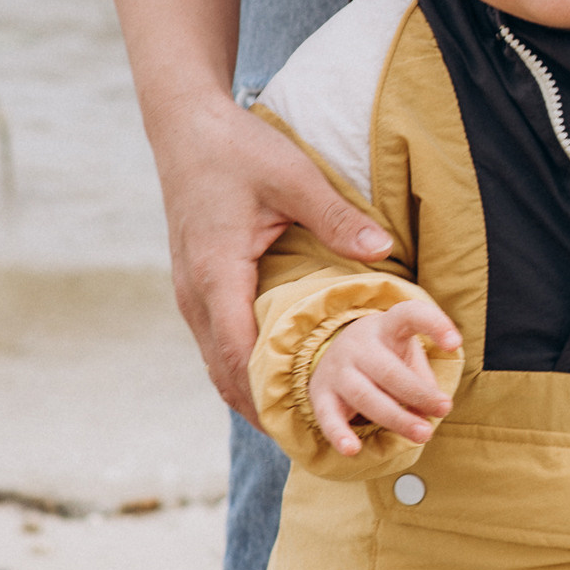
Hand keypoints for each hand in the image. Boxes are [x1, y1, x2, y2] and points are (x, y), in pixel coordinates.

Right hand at [153, 95, 394, 422]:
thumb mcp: (293, 177)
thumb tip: (383, 252)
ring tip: (302, 425)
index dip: (273, 397)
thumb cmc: (238, 150)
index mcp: (217, 275)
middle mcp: (195, 296)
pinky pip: (217, 346)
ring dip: (254, 396)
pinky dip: (243, 372)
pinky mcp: (194, 289)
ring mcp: (189, 295)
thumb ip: (336, 217)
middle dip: (268, 411)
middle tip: (318, 440)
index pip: (242, 356)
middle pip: (226, 376)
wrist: (185, 129)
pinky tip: (278, 383)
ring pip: (217, 366)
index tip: (311, 426)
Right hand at [306, 300, 462, 457]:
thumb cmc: (384, 355)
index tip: (454, 343)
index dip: (434, 325)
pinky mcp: (321, 395)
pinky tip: (352, 450)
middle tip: (444, 409)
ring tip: (422, 435)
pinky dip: (339, 434)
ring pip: (365, 395)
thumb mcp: (406, 354)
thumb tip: (433, 410)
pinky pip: (328, 416)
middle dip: (418, 393)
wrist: (332, 352)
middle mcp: (359, 346)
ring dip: (396, 418)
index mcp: (386, 327)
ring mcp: (338, 370)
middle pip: (388, 370)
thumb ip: (421, 377)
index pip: (409, 314)